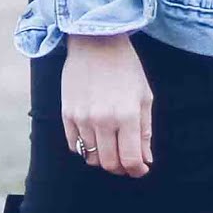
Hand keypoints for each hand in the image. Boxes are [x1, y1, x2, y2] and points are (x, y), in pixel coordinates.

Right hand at [62, 34, 153, 176]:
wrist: (95, 42)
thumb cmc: (125, 67)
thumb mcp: (144, 97)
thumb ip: (145, 131)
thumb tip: (146, 159)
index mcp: (127, 116)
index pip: (130, 159)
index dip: (137, 170)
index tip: (140, 169)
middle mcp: (102, 120)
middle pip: (109, 163)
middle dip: (121, 168)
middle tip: (127, 162)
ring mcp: (82, 118)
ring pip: (90, 156)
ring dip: (103, 158)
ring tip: (111, 147)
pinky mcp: (66, 114)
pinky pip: (74, 145)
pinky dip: (85, 148)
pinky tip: (95, 139)